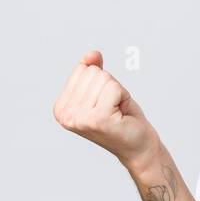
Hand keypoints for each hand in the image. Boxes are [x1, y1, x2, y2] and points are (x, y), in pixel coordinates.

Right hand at [52, 50, 158, 169]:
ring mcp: (80, 118)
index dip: (101, 83)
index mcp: (61, 107)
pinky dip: (123, 97)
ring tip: (117, 112)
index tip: (104, 103)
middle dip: (110, 87)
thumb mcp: (104, 89)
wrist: (138, 146)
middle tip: (113, 109)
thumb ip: (92, 69)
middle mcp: (65, 114)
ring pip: (104, 79)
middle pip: (93, 73)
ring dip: (118, 93)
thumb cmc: (122, 118)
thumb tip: (92, 54)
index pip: (83, 70)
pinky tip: (121, 114)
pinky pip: (114, 88)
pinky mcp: (98, 119)